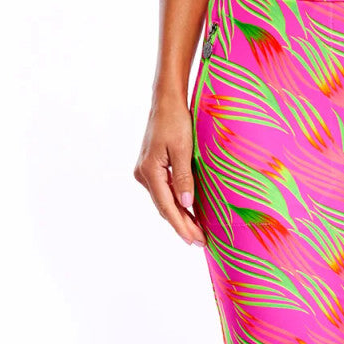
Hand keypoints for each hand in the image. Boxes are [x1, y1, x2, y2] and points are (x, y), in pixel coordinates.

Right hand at [133, 92, 204, 244]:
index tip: (194, 240)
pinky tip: (188, 214)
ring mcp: (145, 172)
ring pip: (164, 202)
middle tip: (200, 242)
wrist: (166, 102)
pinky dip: (177, 204)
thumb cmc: (176, 121)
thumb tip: (186, 203)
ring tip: (197, 233)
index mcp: (149, 171)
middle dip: (183, 226)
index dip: (182, 226)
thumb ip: (184, 177)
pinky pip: (164, 192)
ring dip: (180, 217)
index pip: (168, 207)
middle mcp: (143, 175)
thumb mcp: (183, 149)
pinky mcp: (151, 169)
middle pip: (165, 208)